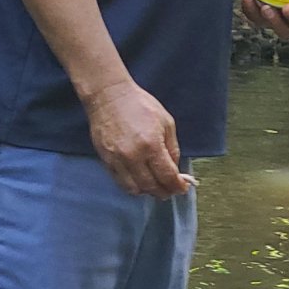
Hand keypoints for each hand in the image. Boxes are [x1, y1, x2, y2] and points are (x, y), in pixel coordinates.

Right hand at [80, 76, 187, 197]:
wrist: (109, 96)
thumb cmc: (139, 105)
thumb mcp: (166, 122)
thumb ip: (172, 148)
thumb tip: (175, 169)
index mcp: (151, 145)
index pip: (167, 176)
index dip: (177, 186)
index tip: (182, 188)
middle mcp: (133, 156)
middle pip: (151, 186)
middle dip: (164, 192)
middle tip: (171, 190)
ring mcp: (117, 160)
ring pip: (135, 189)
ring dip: (148, 192)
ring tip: (155, 187)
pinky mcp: (106, 161)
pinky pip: (120, 182)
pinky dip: (133, 186)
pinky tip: (140, 181)